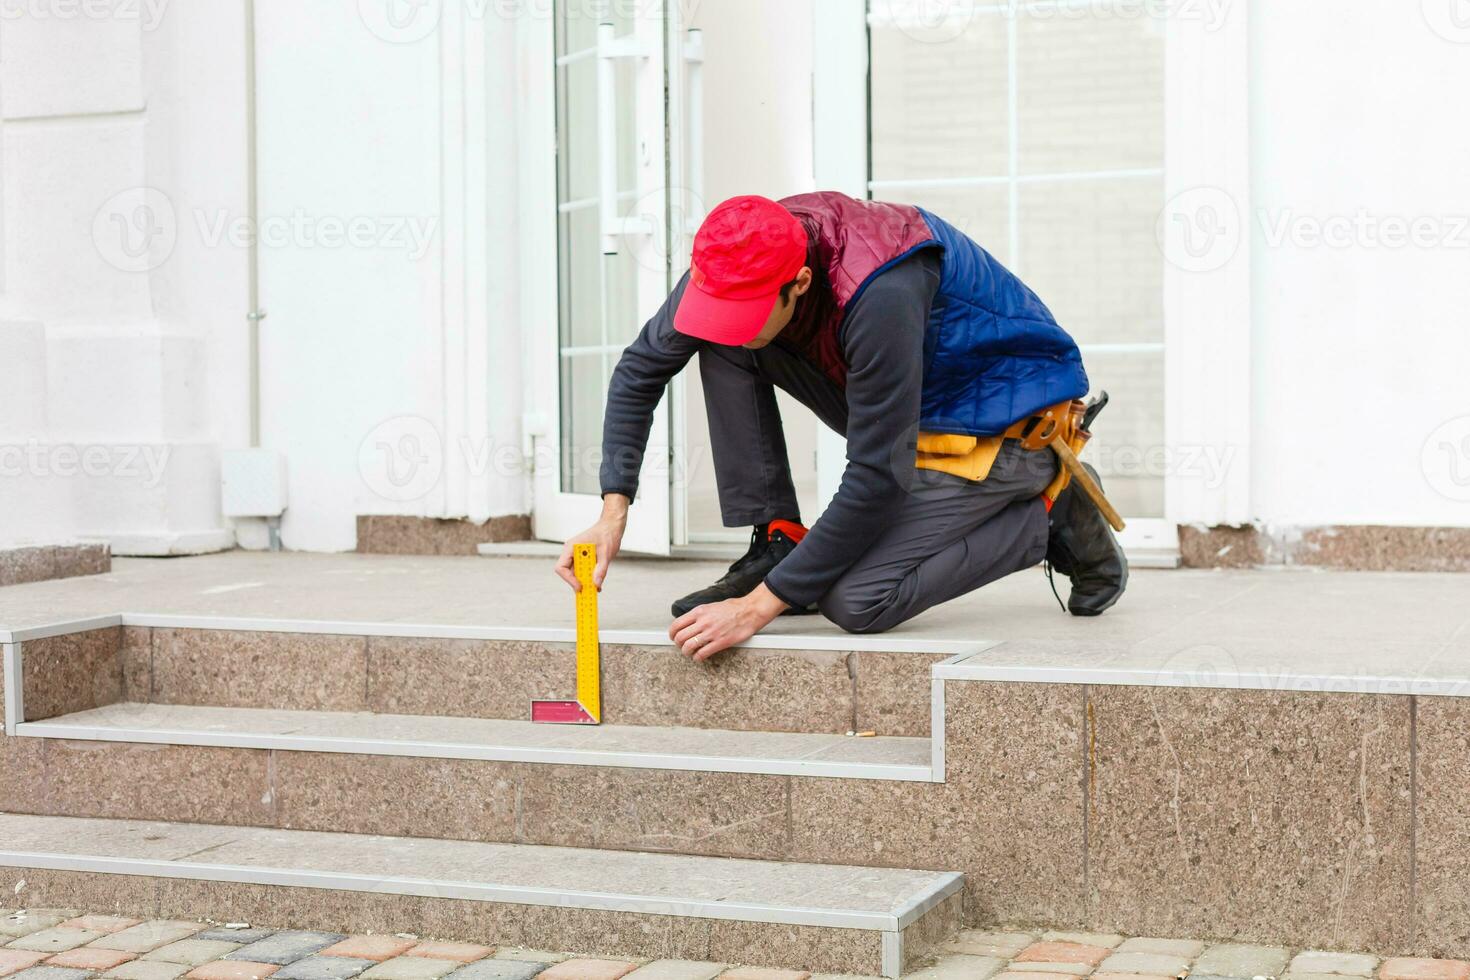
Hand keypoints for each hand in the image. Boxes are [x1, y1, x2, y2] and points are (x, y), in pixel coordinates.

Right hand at [556, 494, 627, 591]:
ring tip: (595, 587)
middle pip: (567, 572)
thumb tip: (596, 584)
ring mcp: (576, 554)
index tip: (580, 586)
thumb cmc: (607, 534)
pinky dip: (588, 577)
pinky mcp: (583, 557)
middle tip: (589, 591)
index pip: (561, 567)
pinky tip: (597, 582)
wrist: (612, 525)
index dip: (569, 579)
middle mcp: (571, 551)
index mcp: (572, 547)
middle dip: (577, 582)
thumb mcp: (606, 554)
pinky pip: (582, 569)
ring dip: (584, 580)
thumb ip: (600, 570)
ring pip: (575, 572)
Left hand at [669, 584, 786, 660]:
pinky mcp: (720, 642)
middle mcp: (703, 622)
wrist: (750, 611)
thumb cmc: (734, 608)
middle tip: (681, 646)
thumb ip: (700, 615)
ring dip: (686, 652)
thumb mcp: (711, 606)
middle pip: (680, 637)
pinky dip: (698, 658)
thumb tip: (690, 622)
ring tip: (690, 653)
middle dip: (678, 644)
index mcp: (699, 612)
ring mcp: (711, 633)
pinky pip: (703, 653)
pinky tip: (699, 657)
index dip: (672, 634)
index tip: (673, 637)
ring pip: (688, 647)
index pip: (677, 624)